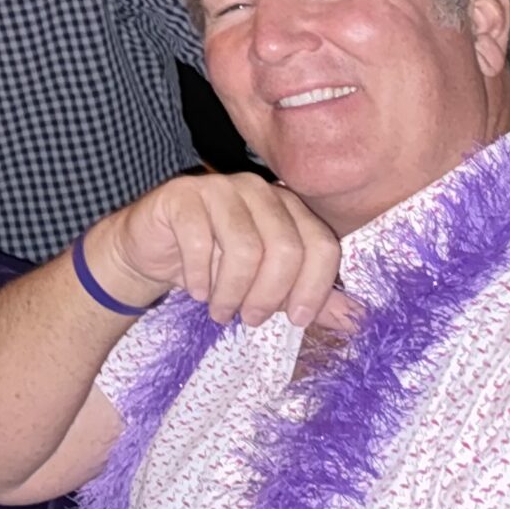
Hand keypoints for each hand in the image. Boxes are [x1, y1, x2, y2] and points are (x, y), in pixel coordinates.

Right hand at [87, 174, 352, 332]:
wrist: (152, 249)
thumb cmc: (215, 266)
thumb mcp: (267, 285)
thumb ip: (309, 297)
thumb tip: (357, 320)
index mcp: (288, 204)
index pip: (321, 244)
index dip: (315, 288)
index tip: (296, 320)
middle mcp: (258, 189)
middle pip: (285, 247)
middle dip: (269, 295)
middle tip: (250, 319)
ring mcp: (219, 187)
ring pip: (245, 247)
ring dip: (232, 291)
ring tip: (221, 311)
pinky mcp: (181, 195)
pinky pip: (201, 241)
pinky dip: (200, 276)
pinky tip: (196, 290)